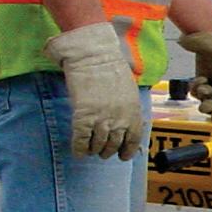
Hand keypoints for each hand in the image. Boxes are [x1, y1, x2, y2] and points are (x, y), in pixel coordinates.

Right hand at [44, 23, 143, 159]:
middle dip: (107, 151)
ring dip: (93, 150)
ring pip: (97, 146)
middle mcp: (119, 121)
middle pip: (113, 146)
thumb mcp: (129, 91)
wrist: (93, 56)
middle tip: (101, 150)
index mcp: (133, 113)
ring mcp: (101, 120)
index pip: (132, 141)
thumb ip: (128, 109)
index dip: (126, 151)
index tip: (122, 156)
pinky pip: (81, 141)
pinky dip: (79, 148)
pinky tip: (78, 150)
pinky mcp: (83, 117)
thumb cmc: (111, 68)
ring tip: (89, 148)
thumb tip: (125, 123)